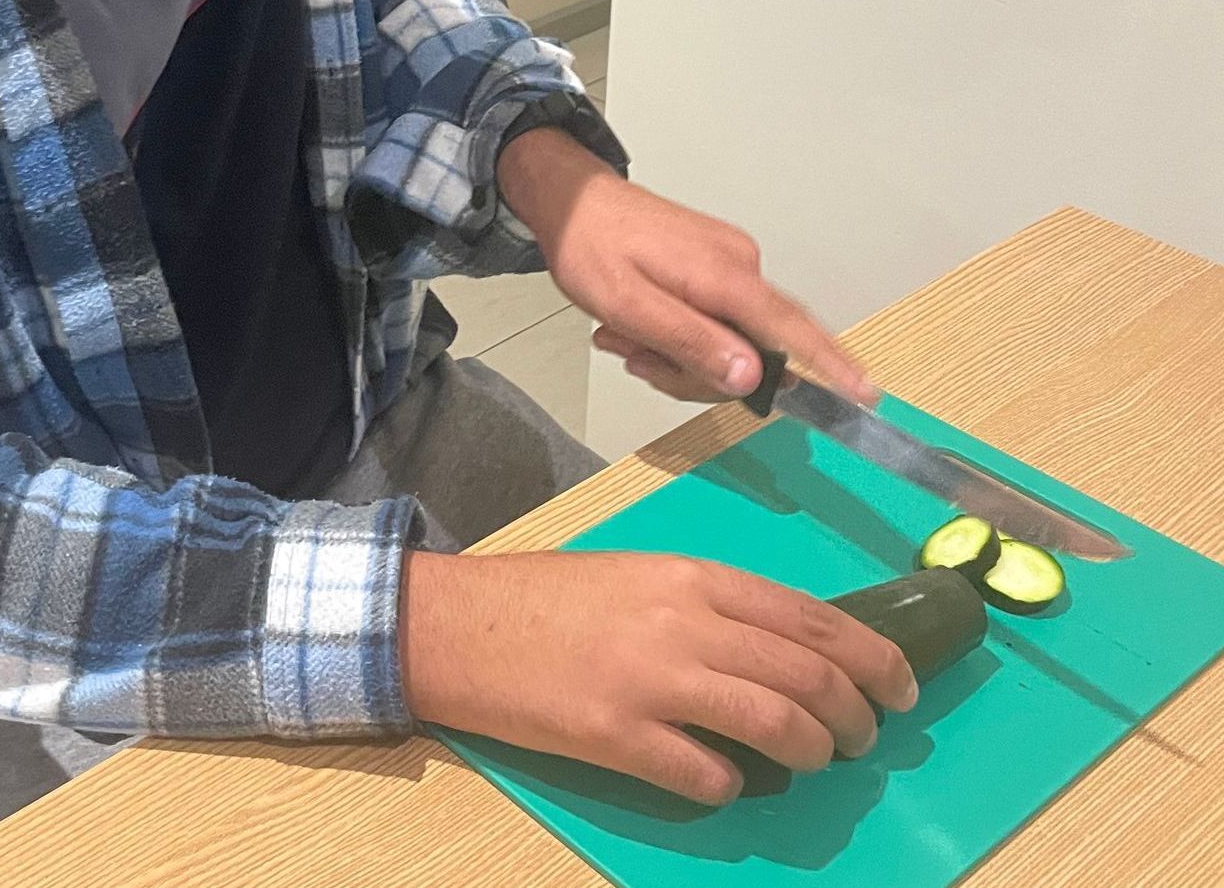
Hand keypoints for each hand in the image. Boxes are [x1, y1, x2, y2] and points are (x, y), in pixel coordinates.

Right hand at [399, 550, 918, 803]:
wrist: (460, 625)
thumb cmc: (548, 598)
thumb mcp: (639, 578)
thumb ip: (709, 607)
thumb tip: (785, 652)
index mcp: (691, 576)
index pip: (811, 616)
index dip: (872, 656)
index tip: (903, 685)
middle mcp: (683, 621)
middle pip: (808, 672)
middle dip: (856, 714)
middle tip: (865, 738)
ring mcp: (652, 680)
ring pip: (776, 723)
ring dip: (812, 751)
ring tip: (816, 762)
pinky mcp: (619, 736)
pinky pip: (707, 774)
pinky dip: (731, 786)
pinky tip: (724, 782)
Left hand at [495, 129, 875, 404]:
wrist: (572, 199)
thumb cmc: (590, 245)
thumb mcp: (629, 306)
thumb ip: (691, 342)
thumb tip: (751, 376)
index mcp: (723, 275)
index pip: (791, 328)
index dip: (829, 365)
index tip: (865, 393)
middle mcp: (739, 265)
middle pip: (753, 350)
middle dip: (695, 370)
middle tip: (638, 358)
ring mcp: (730, 263)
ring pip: (729, 340)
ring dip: (678, 352)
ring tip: (627, 335)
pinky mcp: (717, 265)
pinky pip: (716, 320)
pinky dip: (680, 333)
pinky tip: (640, 325)